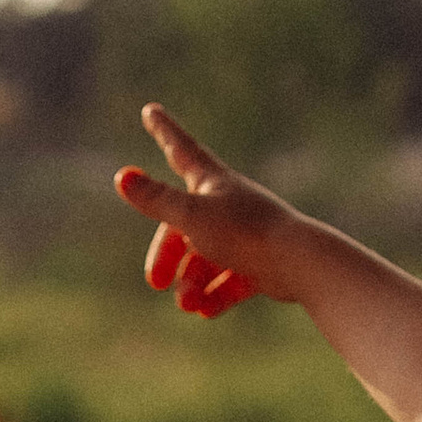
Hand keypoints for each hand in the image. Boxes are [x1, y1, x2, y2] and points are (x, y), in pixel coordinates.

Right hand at [113, 109, 316, 321]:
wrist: (300, 264)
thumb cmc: (244, 233)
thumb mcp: (191, 216)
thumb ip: (156, 200)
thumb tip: (121, 177)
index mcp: (212, 182)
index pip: (180, 149)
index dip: (163, 131)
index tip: (151, 110)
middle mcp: (228, 203)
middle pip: (183, 226)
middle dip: (167, 256)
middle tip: (156, 282)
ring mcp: (244, 234)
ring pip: (205, 259)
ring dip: (191, 284)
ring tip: (189, 305)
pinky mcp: (260, 263)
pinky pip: (229, 281)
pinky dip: (215, 295)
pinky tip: (205, 312)